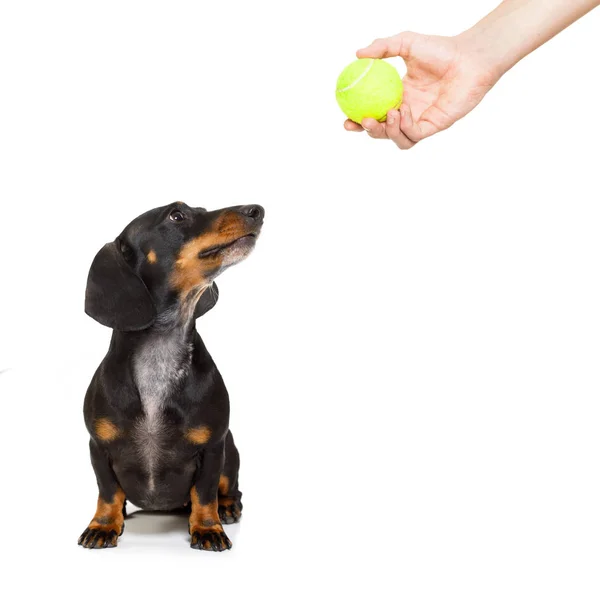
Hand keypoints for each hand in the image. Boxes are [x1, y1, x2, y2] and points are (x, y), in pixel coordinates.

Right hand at [345, 32, 500, 148]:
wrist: (469, 58)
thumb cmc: (441, 49)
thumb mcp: (406, 43)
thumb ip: (382, 48)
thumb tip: (357, 54)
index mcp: (398, 95)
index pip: (374, 113)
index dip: (357, 120)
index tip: (345, 118)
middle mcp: (407, 111)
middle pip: (381, 131)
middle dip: (367, 131)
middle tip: (360, 121)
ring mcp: (420, 120)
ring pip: (396, 138)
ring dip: (386, 132)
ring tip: (388, 113)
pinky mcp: (433, 126)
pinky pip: (412, 135)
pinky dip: (403, 127)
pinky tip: (401, 112)